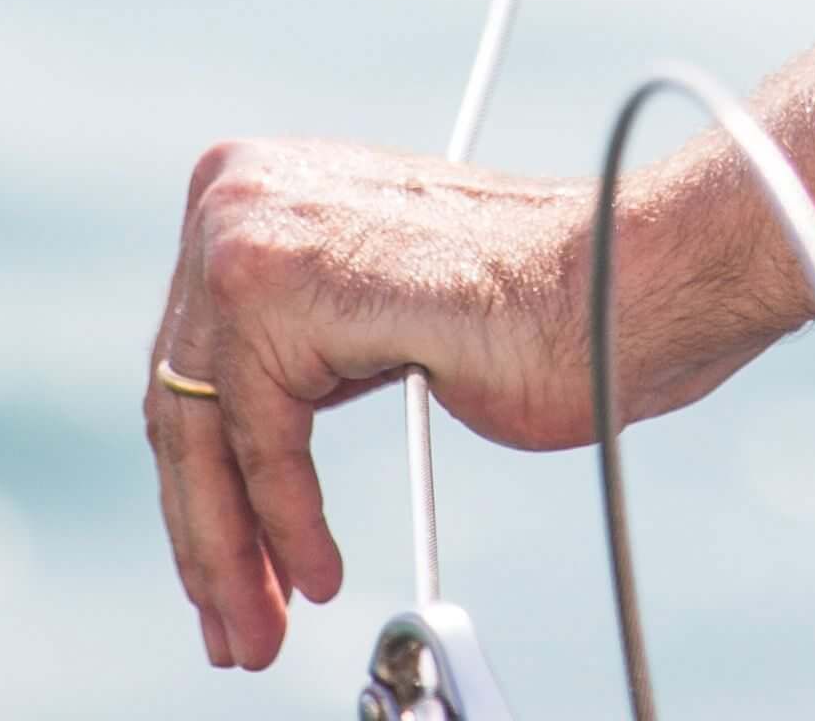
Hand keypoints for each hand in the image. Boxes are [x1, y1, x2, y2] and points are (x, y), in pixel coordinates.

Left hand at [141, 133, 781, 674]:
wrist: (628, 278)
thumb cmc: (540, 307)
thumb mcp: (380, 318)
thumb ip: (305, 351)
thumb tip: (229, 469)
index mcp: (259, 186)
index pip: (192, 360)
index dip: (203, 484)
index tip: (222, 573)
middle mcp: (240, 190)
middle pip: (185, 401)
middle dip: (211, 533)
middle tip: (235, 627)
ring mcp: (252, 228)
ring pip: (206, 429)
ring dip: (232, 550)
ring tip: (260, 628)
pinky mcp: (280, 285)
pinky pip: (259, 437)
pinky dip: (285, 520)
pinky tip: (318, 575)